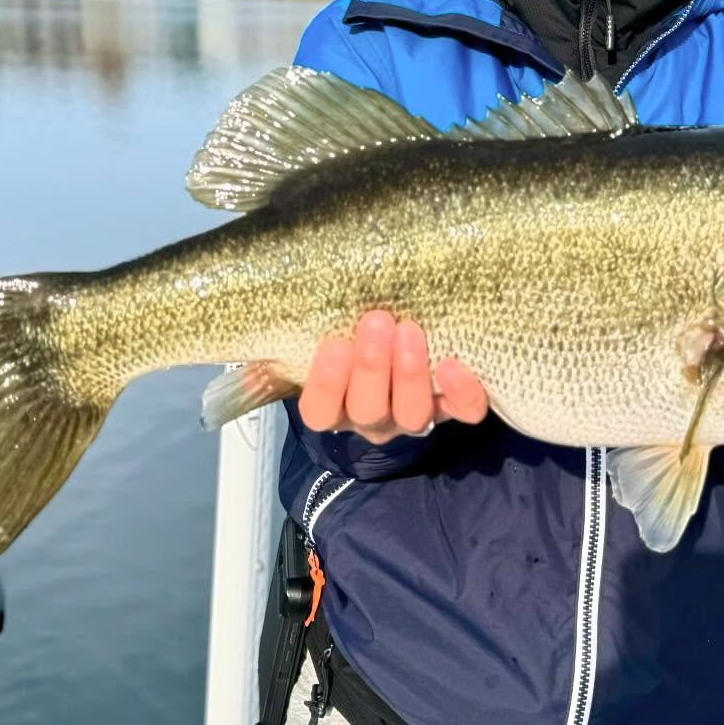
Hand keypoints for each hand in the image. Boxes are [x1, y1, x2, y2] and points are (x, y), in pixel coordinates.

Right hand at [297, 310, 488, 443]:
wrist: (401, 330)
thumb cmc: (350, 326)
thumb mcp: (317, 328)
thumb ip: (294, 324)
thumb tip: (259, 308)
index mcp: (334, 404)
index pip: (320, 411)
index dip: (327, 384)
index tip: (334, 344)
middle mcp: (371, 416)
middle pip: (368, 411)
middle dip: (371, 367)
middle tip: (377, 321)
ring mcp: (412, 414)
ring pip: (411, 413)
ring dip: (409, 373)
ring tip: (409, 329)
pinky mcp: (453, 404)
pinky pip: (463, 411)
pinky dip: (461, 392)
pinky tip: (452, 365)